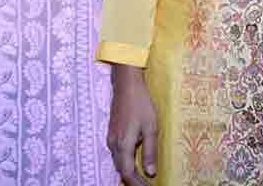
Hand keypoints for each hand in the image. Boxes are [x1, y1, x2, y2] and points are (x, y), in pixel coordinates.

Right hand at [108, 65, 158, 185]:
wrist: (126, 86)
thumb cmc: (141, 104)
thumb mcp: (151, 128)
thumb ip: (150, 151)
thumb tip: (150, 173)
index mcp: (123, 144)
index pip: (127, 173)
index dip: (137, 184)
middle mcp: (114, 144)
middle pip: (121, 170)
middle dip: (133, 181)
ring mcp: (111, 139)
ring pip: (119, 162)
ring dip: (129, 172)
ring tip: (142, 179)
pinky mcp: (112, 134)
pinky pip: (118, 154)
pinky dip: (126, 162)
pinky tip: (135, 163)